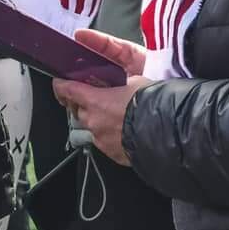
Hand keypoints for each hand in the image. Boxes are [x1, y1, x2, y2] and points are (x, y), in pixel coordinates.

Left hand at [51, 29, 150, 162]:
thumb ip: (118, 80)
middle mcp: (92, 121)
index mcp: (94, 100)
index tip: (60, 82)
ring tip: (117, 113)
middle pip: (77, 109)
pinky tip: (124, 129)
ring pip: (90, 126)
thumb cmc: (153, 103)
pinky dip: (109, 134)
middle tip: (97, 96)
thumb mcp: (136, 79)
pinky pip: (103, 140)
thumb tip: (119, 77)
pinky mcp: (111, 153)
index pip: (65, 89)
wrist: (168, 132)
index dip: (61, 84)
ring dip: (98, 119)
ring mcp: (100, 139)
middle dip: (83, 102)